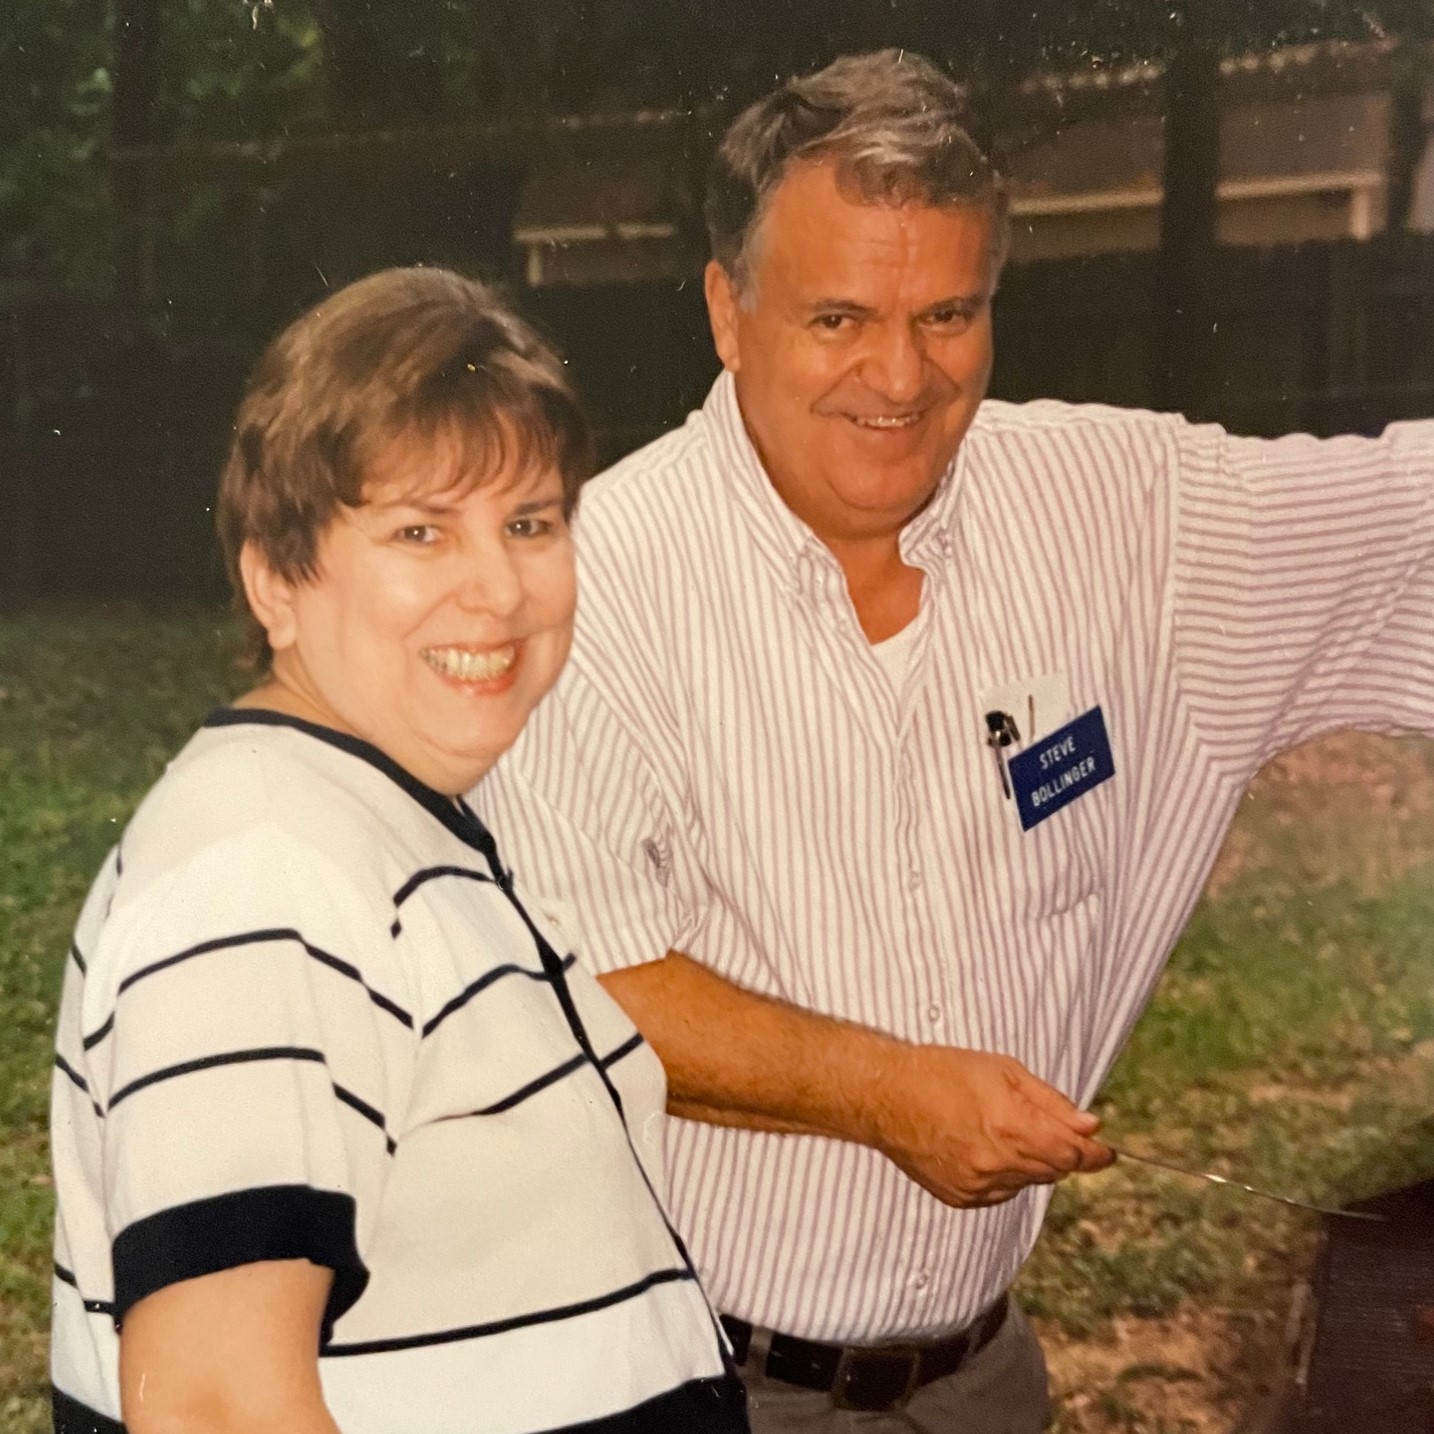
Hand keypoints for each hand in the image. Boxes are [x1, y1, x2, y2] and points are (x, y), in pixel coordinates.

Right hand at [866, 1043, 1112, 1207]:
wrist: (887, 1096)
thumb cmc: (943, 1072)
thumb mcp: (1003, 1070)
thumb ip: (1051, 1101)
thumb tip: (1090, 1126)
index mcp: (1012, 1127)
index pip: (1074, 1156)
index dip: (1095, 1155)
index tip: (1105, 1151)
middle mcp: (998, 1164)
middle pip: (1055, 1171)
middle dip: (1059, 1150)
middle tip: (1044, 1125)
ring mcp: (978, 1186)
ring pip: (1028, 1182)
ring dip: (1029, 1161)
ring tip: (999, 1128)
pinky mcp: (961, 1198)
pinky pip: (1000, 1191)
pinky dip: (1002, 1173)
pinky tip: (980, 1146)